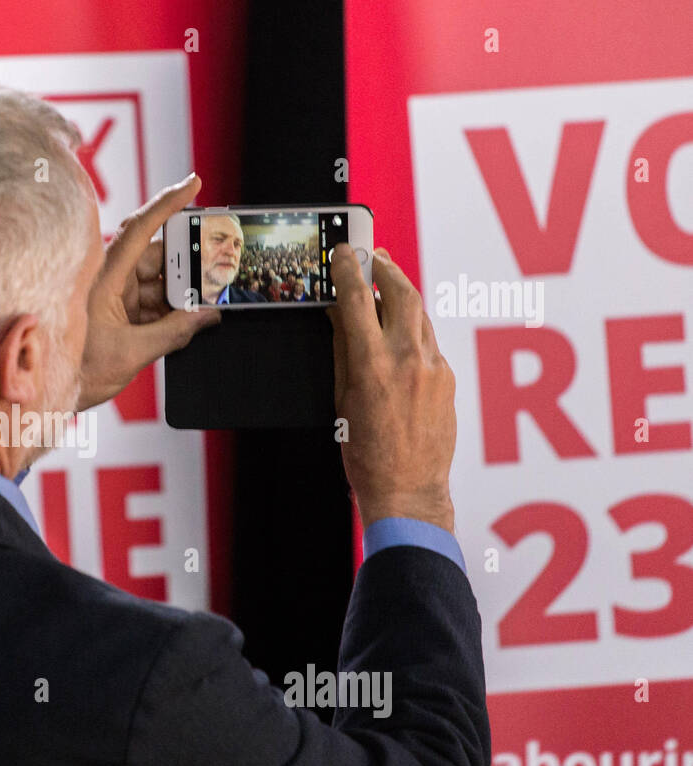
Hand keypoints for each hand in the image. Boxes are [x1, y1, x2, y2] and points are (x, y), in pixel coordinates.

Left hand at [77, 173, 221, 411]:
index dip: (168, 203)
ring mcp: (115, 296)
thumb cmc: (77, 370)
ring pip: (159, 282)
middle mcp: (109, 279)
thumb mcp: (130, 353)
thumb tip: (206, 317)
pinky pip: (153, 302)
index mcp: (105, 278)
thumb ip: (173, 333)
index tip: (194, 183)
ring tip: (209, 301)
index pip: (141, 229)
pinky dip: (173, 310)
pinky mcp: (119, 313)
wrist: (50, 393)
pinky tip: (192, 319)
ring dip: (183, 293)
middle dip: (189, 263)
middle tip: (219, 267)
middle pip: (158, 257)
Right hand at [327, 244, 456, 533]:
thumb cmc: (368, 456)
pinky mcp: (447, 379)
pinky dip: (410, 331)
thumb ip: (344, 353)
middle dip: (386, 268)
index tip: (342, 253)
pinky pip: (427, 342)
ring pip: (418, 315)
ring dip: (400, 296)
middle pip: (401, 292)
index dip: (348, 270)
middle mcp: (408, 360)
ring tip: (385, 287)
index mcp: (373, 365)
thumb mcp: (342, 401)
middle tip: (372, 256)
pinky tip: (398, 337)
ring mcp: (433, 368)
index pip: (358, 300)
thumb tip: (341, 317)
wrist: (408, 490)